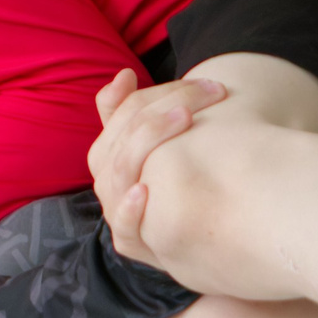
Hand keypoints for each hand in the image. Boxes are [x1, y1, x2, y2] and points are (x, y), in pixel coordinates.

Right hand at [88, 69, 227, 265]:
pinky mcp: (130, 242)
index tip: (207, 84)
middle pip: (125, 136)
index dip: (164, 91)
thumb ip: (130, 110)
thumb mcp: (152, 145)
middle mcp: (106, 179)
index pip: (125, 110)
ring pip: (120, 172)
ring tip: (184, 118)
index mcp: (107, 151)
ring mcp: (116, 209)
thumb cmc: (171, 182)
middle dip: (166, 108)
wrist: (186, 238)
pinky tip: (146, 190)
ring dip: (150, 141)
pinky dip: (131, 208)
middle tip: (212, 93)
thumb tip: (123, 74)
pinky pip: (125, 226)